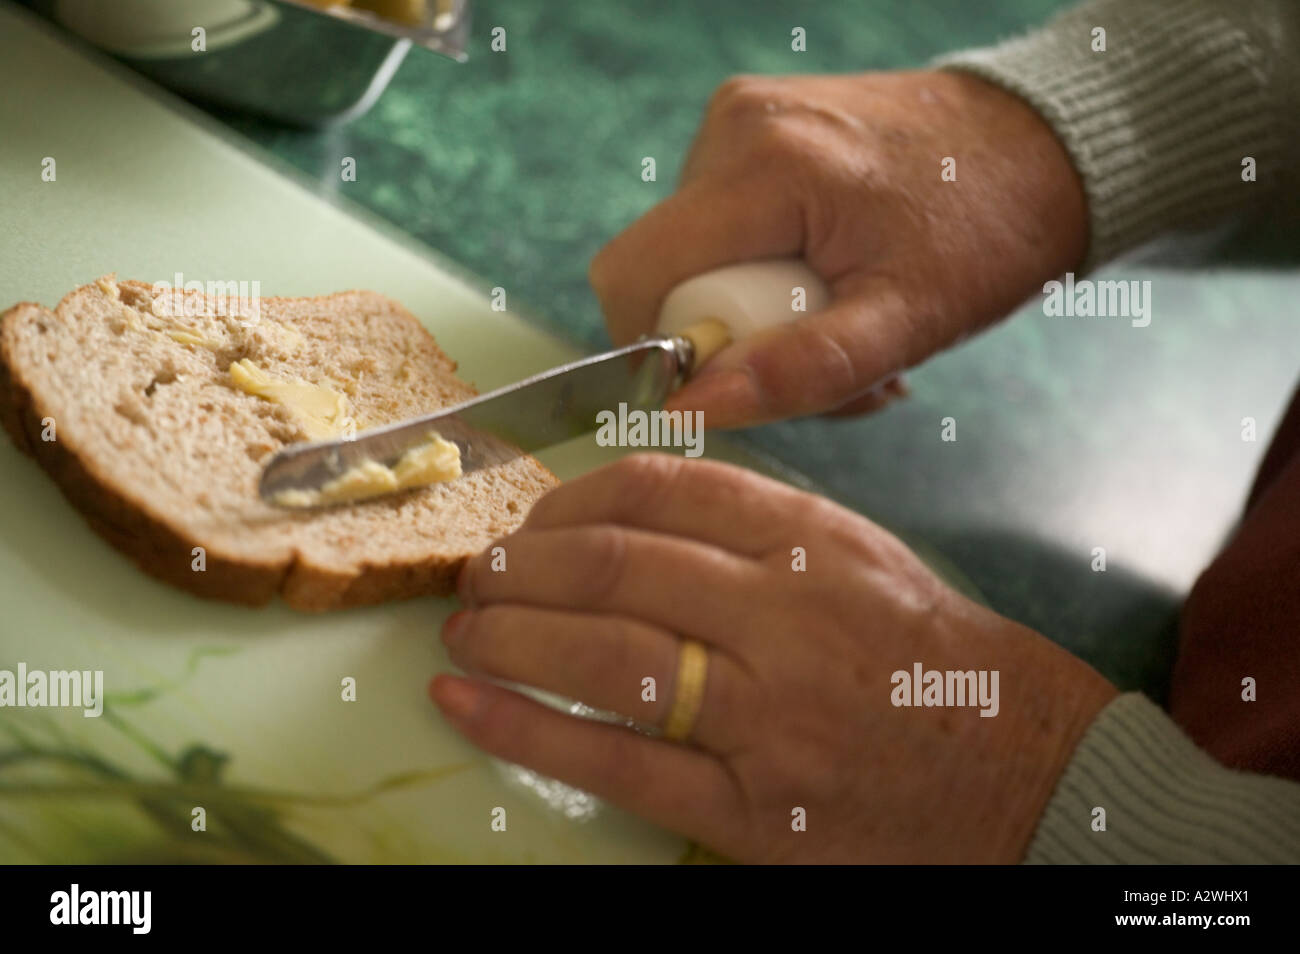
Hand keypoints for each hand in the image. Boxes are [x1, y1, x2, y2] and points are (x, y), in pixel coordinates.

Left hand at [431, 455, 1115, 861]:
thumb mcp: (860, 556)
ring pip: (603, 655)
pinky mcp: (751, 806)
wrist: (1024, 772)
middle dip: (522, 564)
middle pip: (616, 565)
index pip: (663, 491)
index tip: (535, 517)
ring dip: (508, 636)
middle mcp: (788, 617)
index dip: (572, 498)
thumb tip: (625, 509)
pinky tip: (466, 705)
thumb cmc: (930, 658)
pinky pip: (616, 762)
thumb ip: (756, 523)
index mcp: (815, 542)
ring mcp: (767, 716)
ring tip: (464, 630)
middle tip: (481, 573)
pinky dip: (524, 730)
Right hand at [589, 70, 1087, 427]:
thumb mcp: (906, 322)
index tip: (737, 380)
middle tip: (825, 363)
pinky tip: (833, 284)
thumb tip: (693, 410)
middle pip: (667, 275)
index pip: (633, 275)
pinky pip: (724, 226)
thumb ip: (798, 370)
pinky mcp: (758, 127)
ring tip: (844, 320)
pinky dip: (767, 273)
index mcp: (762, 166)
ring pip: (696, 258)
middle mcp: (735, 126)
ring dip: (756, 313)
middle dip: (731, 341)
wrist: (1047, 145)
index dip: (659, 348)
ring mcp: (743, 118)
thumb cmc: (990, 230)